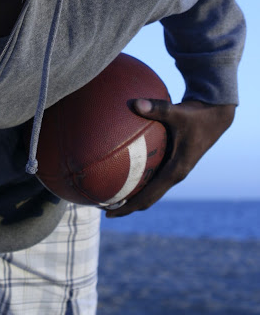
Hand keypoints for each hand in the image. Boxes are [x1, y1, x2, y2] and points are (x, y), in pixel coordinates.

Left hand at [106, 98, 235, 217]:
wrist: (215, 116)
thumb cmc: (196, 115)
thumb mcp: (177, 113)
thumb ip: (157, 108)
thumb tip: (134, 103)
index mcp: (175, 171)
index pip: (148, 196)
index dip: (128, 207)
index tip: (108, 213)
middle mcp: (174, 174)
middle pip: (147, 199)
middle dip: (125, 206)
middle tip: (102, 207)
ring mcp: (174, 169)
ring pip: (150, 189)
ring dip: (131, 194)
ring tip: (107, 193)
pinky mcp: (173, 161)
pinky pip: (152, 175)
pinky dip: (137, 177)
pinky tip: (121, 167)